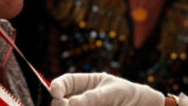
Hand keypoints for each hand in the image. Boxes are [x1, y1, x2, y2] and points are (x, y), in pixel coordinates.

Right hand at [49, 73, 163, 105]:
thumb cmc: (130, 95)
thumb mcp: (114, 92)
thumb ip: (93, 97)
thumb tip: (69, 103)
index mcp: (85, 85)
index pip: (64, 83)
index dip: (56, 86)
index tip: (56, 93)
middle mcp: (80, 100)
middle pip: (60, 103)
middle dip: (60, 104)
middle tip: (69, 105)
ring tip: (87, 105)